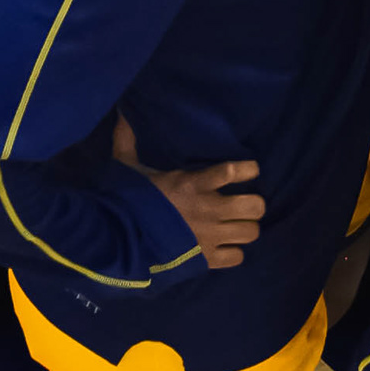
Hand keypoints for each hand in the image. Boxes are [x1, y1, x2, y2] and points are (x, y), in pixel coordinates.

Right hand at [121, 119, 263, 265]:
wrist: (116, 241)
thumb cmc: (125, 200)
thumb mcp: (125, 166)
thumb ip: (128, 140)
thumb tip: (122, 111)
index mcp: (192, 184)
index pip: (234, 171)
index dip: (249, 169)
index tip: (250, 169)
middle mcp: (208, 209)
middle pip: (254, 206)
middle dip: (253, 203)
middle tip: (243, 202)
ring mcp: (209, 236)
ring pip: (251, 232)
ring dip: (246, 227)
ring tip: (237, 224)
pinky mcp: (205, 259)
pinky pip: (236, 257)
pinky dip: (234, 252)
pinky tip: (225, 246)